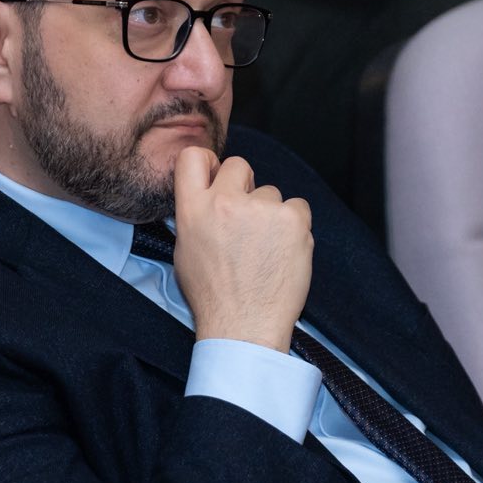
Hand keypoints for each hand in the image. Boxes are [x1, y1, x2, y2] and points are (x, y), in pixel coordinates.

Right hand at [170, 146, 312, 352]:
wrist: (244, 326)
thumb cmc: (214, 296)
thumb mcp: (185, 250)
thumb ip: (195, 215)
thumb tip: (207, 196)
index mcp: (193, 210)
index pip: (193, 156)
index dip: (208, 162)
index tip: (216, 175)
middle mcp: (225, 203)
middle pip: (239, 165)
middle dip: (244, 186)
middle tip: (247, 219)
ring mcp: (262, 209)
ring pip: (271, 192)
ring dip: (271, 213)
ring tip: (265, 248)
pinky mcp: (293, 220)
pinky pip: (297, 207)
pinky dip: (294, 226)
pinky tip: (283, 250)